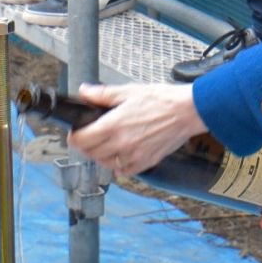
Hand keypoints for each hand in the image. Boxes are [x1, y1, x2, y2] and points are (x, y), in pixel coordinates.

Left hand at [69, 82, 205, 175]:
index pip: (81, 140)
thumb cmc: (162, 99)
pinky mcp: (144, 163)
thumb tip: (84, 92)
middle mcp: (121, 144)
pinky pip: (122, 171)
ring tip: (106, 143)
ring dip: (100, 155)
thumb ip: (103, 94)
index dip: (74, 136)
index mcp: (114, 125)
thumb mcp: (129, 91)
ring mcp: (132, 156)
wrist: (187, 111)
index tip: (76, 132)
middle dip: (86, 144)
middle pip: (90, 153)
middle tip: (91, 135)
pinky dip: (118, 165)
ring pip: (104, 163)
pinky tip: (122, 153)